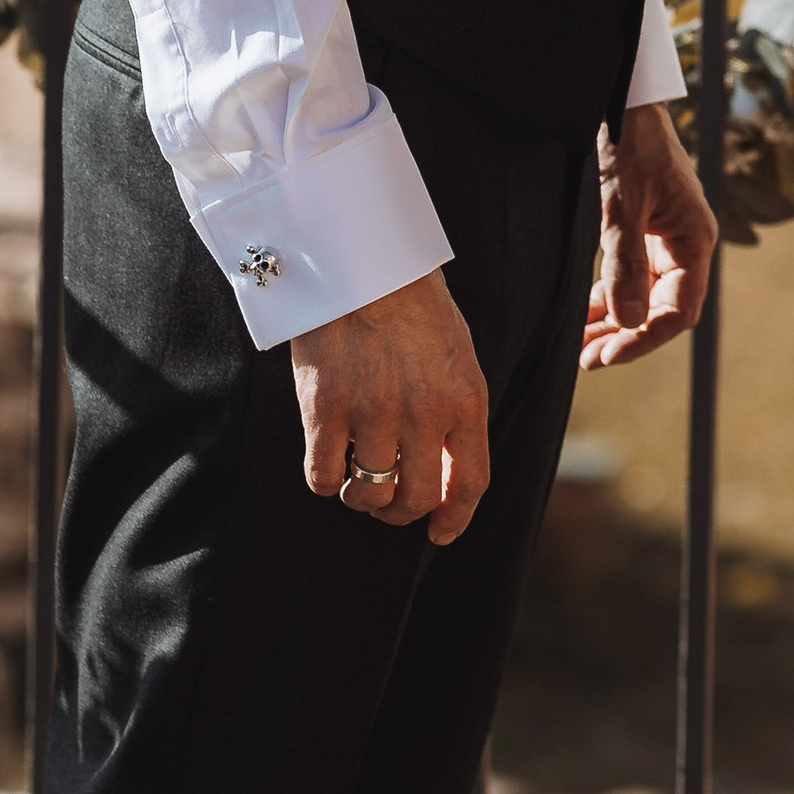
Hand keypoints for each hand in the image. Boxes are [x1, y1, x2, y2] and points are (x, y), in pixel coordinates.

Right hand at [289, 269, 489, 543]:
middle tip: (388, 502)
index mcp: (465, 399)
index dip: (455, 519)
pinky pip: (323, 477)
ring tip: (356, 479)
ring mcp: (372, 412)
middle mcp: (423, 413)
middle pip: (415, 499)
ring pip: (368, 493)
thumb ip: (456, 412)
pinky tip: (329, 460)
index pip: (470, 483)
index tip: (440, 532)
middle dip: (401, 512)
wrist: (362, 261)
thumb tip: (444, 473)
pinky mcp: (325, 408)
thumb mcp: (456, 357)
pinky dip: (325, 479)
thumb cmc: (414, 306)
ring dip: (362, 497)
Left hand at [582, 100, 720, 369]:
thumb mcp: (621, 206)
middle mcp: (686, 243)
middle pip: (662, 308)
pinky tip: (587, 314)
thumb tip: (629, 323)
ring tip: (583, 346)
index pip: (678, 310)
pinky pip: (634, 275)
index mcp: (694, 239)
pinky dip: (611, 295)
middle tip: (588, 359)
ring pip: (645, 295)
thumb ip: (624, 265)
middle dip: (626, 335)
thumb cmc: (627, 146)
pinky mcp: (647, 230)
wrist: (622, 101)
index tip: (607, 355)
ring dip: (616, 321)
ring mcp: (667, 237)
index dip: (644, 338)